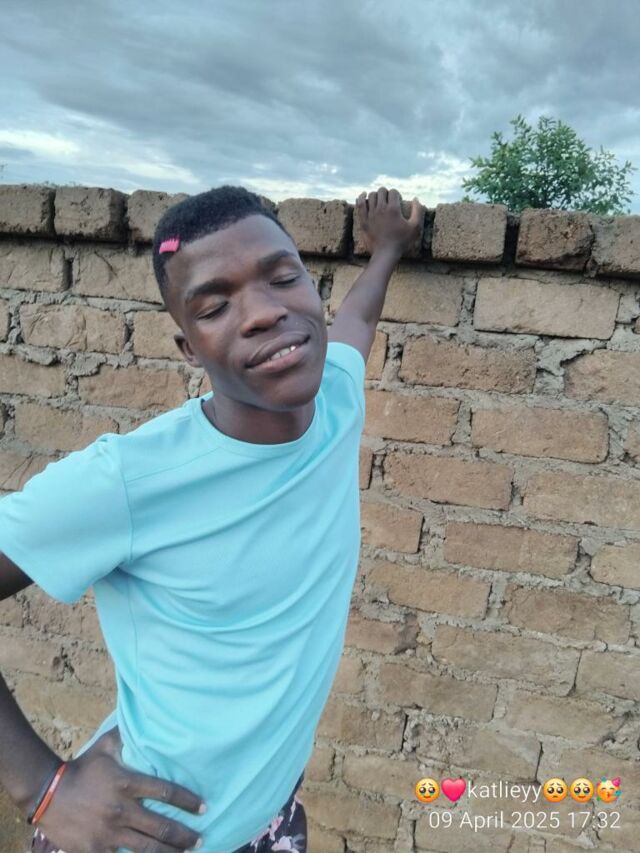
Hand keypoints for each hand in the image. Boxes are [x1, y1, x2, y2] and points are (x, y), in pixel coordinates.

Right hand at [33, 727, 204, 852]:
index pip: (166, 793)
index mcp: (127, 783)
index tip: (204, 807)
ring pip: (147, 849)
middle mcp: (122, 810)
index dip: (188, 801)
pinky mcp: (97, 849)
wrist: (48, 794)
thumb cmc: (81, 767)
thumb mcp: (105, 746)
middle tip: (201, 838)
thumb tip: (147, 717)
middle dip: (185, 836)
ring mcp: (109, 833)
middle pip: (162, 828)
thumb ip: (127, 735)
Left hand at [356, 187, 423, 258]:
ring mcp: (371, 214)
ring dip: (376, 195)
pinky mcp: (363, 220)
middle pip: (382, 191)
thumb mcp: (415, 227)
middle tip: (388, 200)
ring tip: (379, 201)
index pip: (393, 192)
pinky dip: (361, 197)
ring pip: (371, 196)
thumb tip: (416, 199)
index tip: (397, 201)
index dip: (396, 194)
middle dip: (386, 193)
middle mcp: (381, 209)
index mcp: (393, 209)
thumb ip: (418, 211)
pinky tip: (364, 195)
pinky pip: (360, 204)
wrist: (385, 254)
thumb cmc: (401, 241)